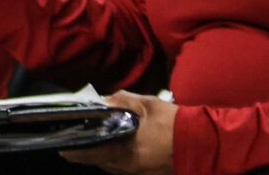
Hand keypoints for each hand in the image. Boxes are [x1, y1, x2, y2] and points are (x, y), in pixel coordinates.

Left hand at [60, 92, 174, 173]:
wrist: (206, 143)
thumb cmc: (176, 124)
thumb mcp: (148, 105)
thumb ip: (123, 101)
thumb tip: (104, 101)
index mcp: (127, 152)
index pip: (92, 154)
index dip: (75, 151)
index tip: (61, 147)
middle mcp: (131, 167)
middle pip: (100, 161)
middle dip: (86, 152)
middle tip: (72, 142)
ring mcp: (141, 172)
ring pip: (112, 166)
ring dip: (101, 155)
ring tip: (89, 142)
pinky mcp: (150, 174)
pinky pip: (125, 168)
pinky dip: (116, 158)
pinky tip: (114, 147)